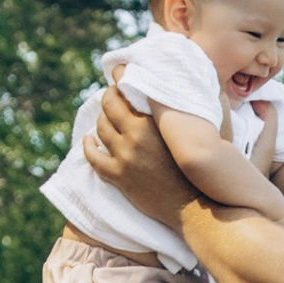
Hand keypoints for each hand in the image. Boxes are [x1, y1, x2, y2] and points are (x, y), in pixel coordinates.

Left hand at [84, 84, 190, 232]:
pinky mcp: (119, 176)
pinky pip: (94, 158)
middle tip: (111, 97)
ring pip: (101, 129)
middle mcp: (136, 135)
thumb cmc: (194, 169)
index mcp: (154, 121)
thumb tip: (169, 96)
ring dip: (101, 121)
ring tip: (106, 119)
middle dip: (107, 98)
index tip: (119, 77)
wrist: (192, 205)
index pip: (126, 90)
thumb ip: (174, 115)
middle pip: (109, 106)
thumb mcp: (188, 135)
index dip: (119, 80)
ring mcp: (126, 156)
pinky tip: (89, 141)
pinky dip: (88, 147)